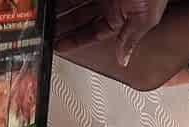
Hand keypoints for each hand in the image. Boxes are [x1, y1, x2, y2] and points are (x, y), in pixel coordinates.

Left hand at [55, 0, 169, 66]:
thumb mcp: (144, 18)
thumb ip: (130, 38)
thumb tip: (123, 59)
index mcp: (120, 14)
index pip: (94, 32)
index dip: (76, 40)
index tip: (60, 46)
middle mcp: (108, 1)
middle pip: (79, 16)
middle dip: (63, 25)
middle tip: (46, 31)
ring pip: (73, 1)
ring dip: (59, 9)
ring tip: (43, 16)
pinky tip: (52, 2)